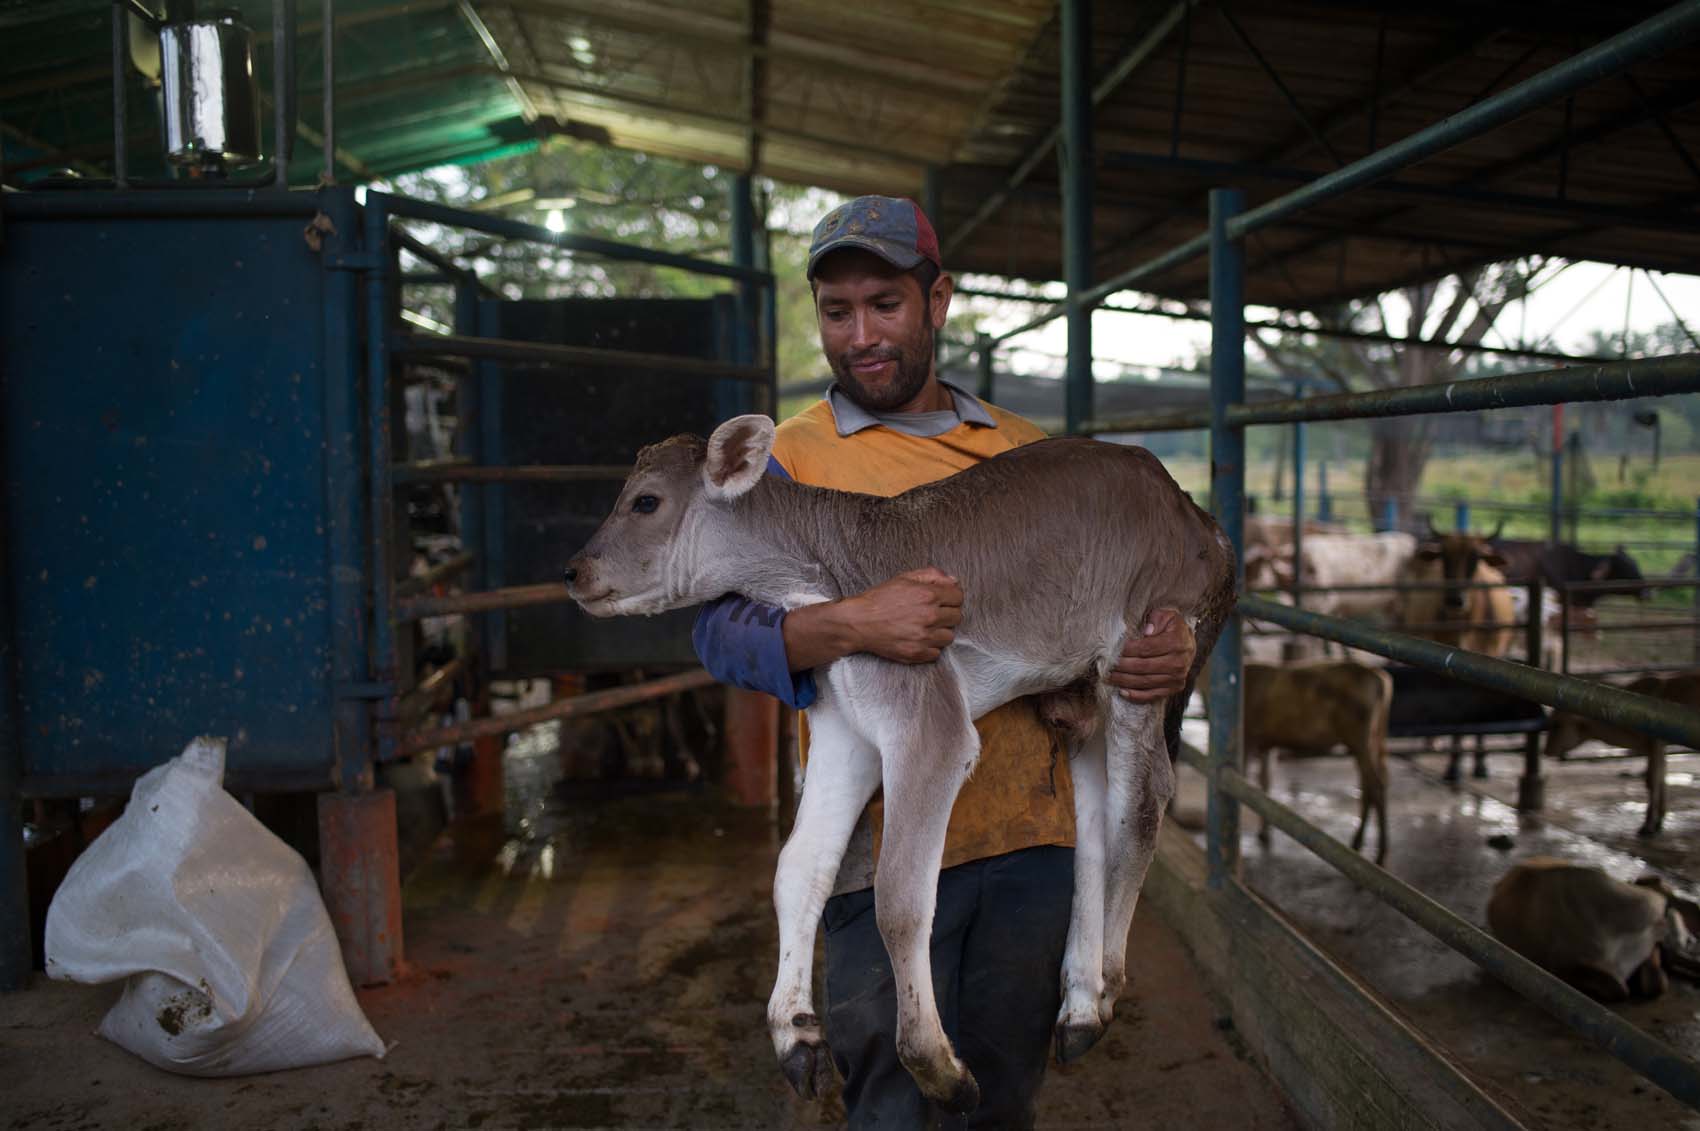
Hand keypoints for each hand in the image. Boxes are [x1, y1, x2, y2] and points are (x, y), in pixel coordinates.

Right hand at [845, 567, 962, 662]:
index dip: (951, 597)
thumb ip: (932, 575)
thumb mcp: (904, 578)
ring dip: (940, 632)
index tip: (943, 600)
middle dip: (947, 614)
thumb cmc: (879, 599)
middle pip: (957, 617)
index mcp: (928, 595)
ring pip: (949, 637)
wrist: (859, 622)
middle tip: (932, 613)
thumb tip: (954, 581)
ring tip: (924, 627)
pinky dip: (929, 647)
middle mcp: (929, 616)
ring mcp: (924, 637)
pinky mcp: (917, 653)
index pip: (959, 597)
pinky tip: (917, 639)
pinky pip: (936, 653)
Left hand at [1108, 608, 1195, 702]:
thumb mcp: (1165, 615)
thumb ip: (1155, 620)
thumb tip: (1147, 631)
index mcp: (1177, 641)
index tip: (1112, 650)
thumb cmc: (1171, 627)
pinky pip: (1153, 695)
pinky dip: (1136, 695)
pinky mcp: (1175, 687)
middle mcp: (1179, 661)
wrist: (1187, 643)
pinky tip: (1122, 692)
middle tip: (1105, 665)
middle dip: (1121, 666)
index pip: (1146, 648)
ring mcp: (1178, 677)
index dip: (1127, 650)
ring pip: (1145, 682)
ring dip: (1124, 681)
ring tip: (1108, 677)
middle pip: (1143, 666)